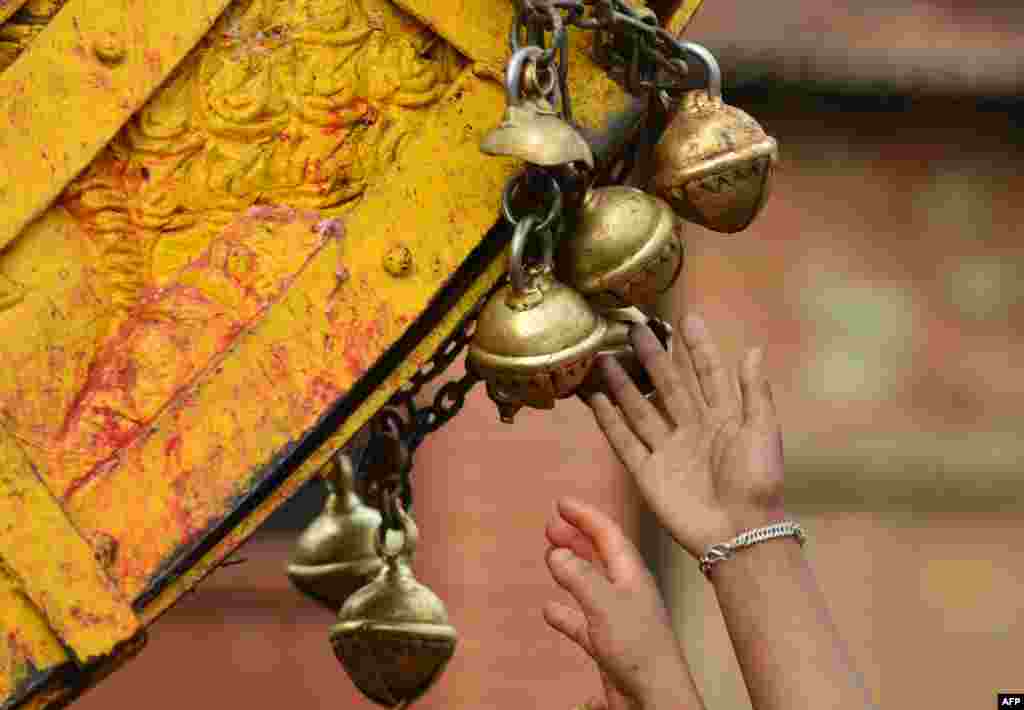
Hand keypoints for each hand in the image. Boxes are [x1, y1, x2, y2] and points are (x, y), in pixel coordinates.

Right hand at [543, 497, 702, 709]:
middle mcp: (626, 591)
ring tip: (549, 555)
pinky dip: (564, 612)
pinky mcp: (608, 643)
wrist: (655, 699)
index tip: (561, 503)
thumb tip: (556, 552)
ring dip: (569, 568)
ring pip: (589, 584)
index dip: (585, 515)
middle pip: (599, 554)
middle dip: (576, 536)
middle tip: (550, 524)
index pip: (608, 533)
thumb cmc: (641, 651)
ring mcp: (617, 617)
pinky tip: (549, 609)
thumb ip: (579, 577)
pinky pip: (581, 621)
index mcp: (632, 574)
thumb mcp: (605, 605)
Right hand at [588, 314, 785, 559]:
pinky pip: (624, 442)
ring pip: (640, 409)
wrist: (741, 533)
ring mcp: (668, 450)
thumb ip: (754, 392)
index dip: (697, 348)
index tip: (685, 319)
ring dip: (623, 384)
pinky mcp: (648, 473)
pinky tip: (595, 398)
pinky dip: (609, 420)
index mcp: (724, 417)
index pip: (708, 374)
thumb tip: (752, 349)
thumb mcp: (762, 432)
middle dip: (652, 358)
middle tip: (634, 330)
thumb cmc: (758, 482)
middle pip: (667, 386)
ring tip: (604, 358)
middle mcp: (692, 429)